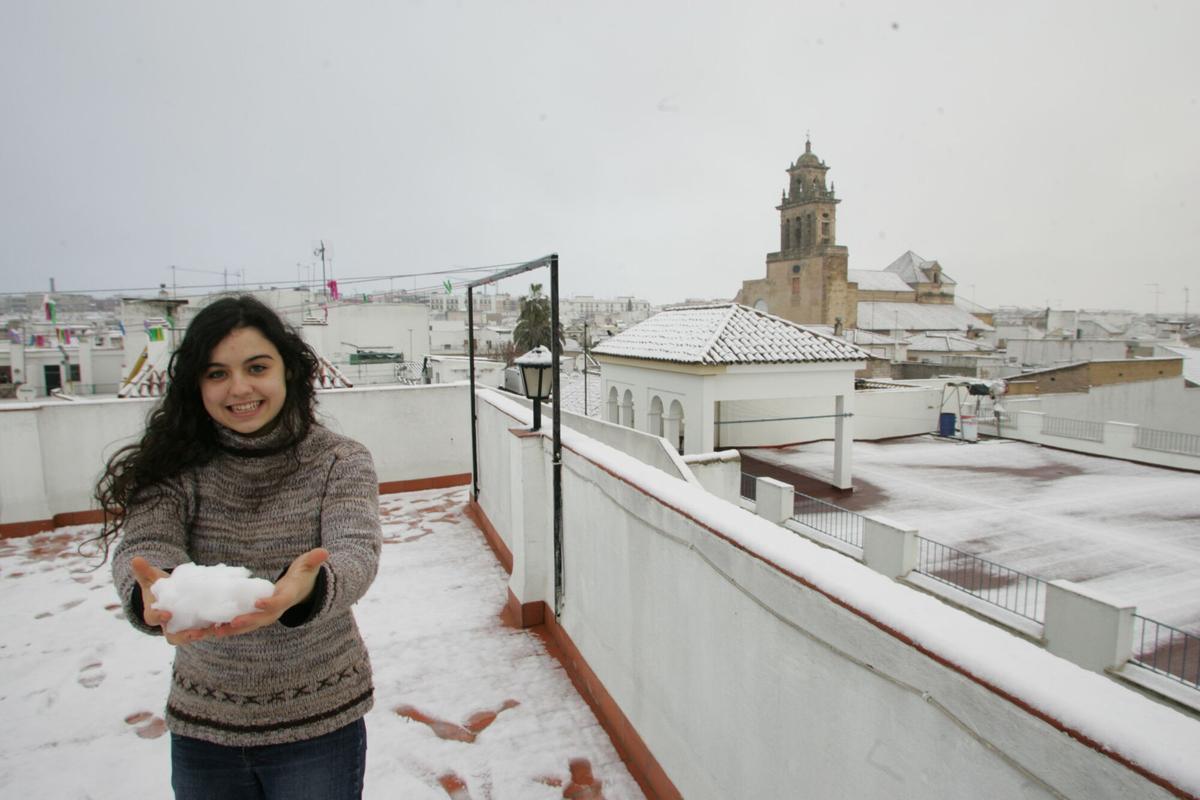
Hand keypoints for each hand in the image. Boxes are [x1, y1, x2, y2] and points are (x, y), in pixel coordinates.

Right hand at [130, 557, 217, 645]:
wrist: (172, 595)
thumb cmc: (159, 589)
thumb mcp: (151, 579)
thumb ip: (144, 571)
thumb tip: (136, 559)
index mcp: (154, 614)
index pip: (153, 619)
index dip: (159, 617)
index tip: (167, 614)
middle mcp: (169, 626)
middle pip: (174, 637)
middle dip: (185, 636)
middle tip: (196, 633)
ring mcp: (184, 628)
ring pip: (192, 636)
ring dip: (204, 633)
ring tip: (215, 628)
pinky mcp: (198, 625)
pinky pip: (206, 630)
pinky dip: (215, 628)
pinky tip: (226, 623)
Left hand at [213, 548, 329, 637]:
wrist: (299, 594)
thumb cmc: (301, 578)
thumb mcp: (307, 567)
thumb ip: (313, 560)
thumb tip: (324, 552)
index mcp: (285, 598)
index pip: (278, 602)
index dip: (269, 603)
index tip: (259, 602)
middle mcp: (272, 612)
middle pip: (258, 620)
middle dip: (244, 622)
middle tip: (229, 624)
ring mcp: (260, 617)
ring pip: (243, 627)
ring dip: (226, 630)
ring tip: (209, 631)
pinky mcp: (250, 618)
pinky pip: (234, 625)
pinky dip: (218, 629)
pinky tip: (202, 629)